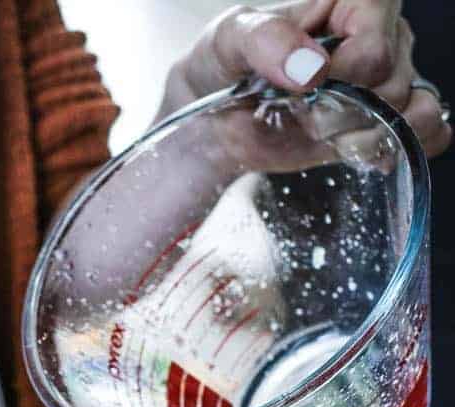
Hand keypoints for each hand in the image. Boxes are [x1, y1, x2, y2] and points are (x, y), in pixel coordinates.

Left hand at [158, 1, 450, 158]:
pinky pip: (429, 134)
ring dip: (364, 137)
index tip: (305, 90)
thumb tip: (312, 69)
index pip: (376, 43)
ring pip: (412, 112)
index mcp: (349, 1)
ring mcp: (386, 79)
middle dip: (343, 113)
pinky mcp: (385, 121)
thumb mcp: (232, 39)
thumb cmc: (228, 65)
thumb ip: (267, 41)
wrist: (219, 120)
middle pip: (393, 84)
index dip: (344, 76)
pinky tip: (355, 150)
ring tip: (322, 134)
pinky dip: (396, 149)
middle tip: (300, 115)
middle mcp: (379, 33)